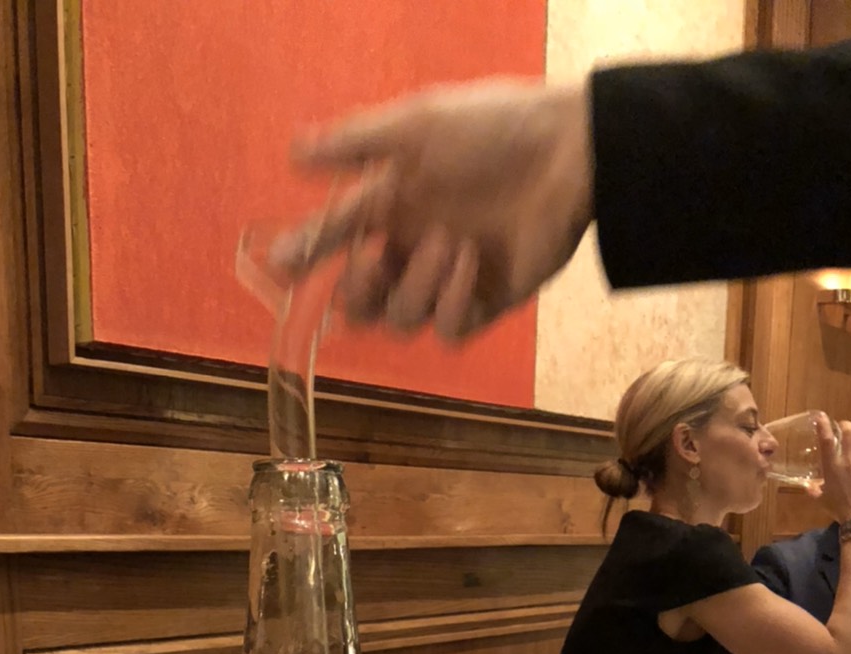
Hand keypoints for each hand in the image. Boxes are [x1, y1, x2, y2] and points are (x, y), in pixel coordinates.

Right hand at [269, 81, 592, 339]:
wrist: (566, 153)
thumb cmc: (492, 129)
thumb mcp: (418, 126)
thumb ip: (357, 143)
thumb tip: (295, 153)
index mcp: (390, 206)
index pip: (333, 240)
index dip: (305, 255)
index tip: (284, 265)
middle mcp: (412, 247)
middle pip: (361, 303)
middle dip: (357, 291)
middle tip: (373, 260)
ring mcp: (448, 280)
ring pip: (401, 320)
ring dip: (416, 285)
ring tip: (450, 242)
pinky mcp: (485, 302)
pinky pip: (449, 331)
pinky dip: (451, 303)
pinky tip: (471, 264)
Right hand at [815, 416, 850, 522]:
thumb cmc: (839, 510)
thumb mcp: (822, 501)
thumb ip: (814, 491)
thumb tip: (808, 487)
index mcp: (831, 468)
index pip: (826, 441)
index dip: (824, 426)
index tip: (822, 417)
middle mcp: (846, 461)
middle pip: (848, 433)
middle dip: (846, 426)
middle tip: (843, 427)